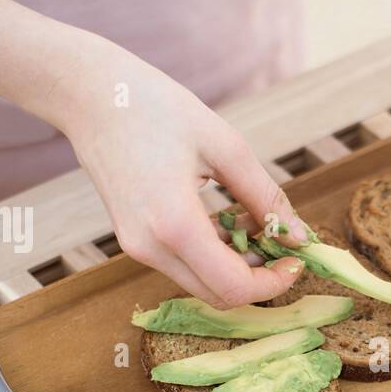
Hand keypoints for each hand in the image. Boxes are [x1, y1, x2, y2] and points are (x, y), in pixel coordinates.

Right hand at [58, 39, 308, 307]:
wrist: (91, 96)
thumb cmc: (157, 108)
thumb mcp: (225, 146)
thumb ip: (264, 196)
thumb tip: (299, 236)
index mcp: (175, 224)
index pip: (234, 287)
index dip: (274, 284)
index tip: (297, 261)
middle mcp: (150, 247)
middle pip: (218, 296)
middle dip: (258, 280)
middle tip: (284, 247)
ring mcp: (136, 248)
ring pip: (200, 284)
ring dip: (236, 268)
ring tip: (257, 226)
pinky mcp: (132, 241)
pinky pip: (182, 266)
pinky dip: (213, 256)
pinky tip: (228, 222)